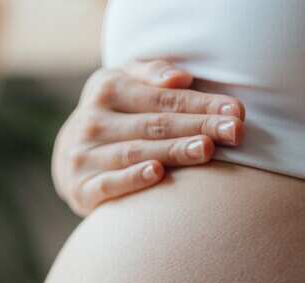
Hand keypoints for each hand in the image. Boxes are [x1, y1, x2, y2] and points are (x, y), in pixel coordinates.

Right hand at [52, 59, 245, 215]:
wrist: (68, 157)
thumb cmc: (114, 115)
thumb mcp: (124, 82)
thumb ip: (152, 72)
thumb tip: (180, 78)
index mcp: (107, 88)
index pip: (163, 97)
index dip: (201, 104)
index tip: (236, 111)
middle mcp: (92, 121)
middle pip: (155, 124)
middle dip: (198, 127)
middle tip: (234, 132)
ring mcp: (84, 155)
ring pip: (136, 152)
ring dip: (173, 151)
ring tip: (206, 149)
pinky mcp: (80, 188)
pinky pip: (109, 183)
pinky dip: (132, 178)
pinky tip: (158, 173)